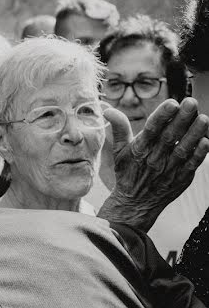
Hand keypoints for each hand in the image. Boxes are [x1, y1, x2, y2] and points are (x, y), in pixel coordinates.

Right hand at [98, 99, 208, 229]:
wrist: (135, 203)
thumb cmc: (128, 173)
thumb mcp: (119, 151)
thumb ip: (119, 128)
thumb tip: (108, 110)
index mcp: (139, 149)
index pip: (151, 130)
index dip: (161, 116)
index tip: (172, 103)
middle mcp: (154, 159)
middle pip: (169, 137)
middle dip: (181, 119)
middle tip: (191, 103)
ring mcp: (169, 169)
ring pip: (183, 149)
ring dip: (194, 134)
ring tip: (204, 119)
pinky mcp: (181, 178)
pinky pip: (192, 165)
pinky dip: (199, 154)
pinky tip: (206, 141)